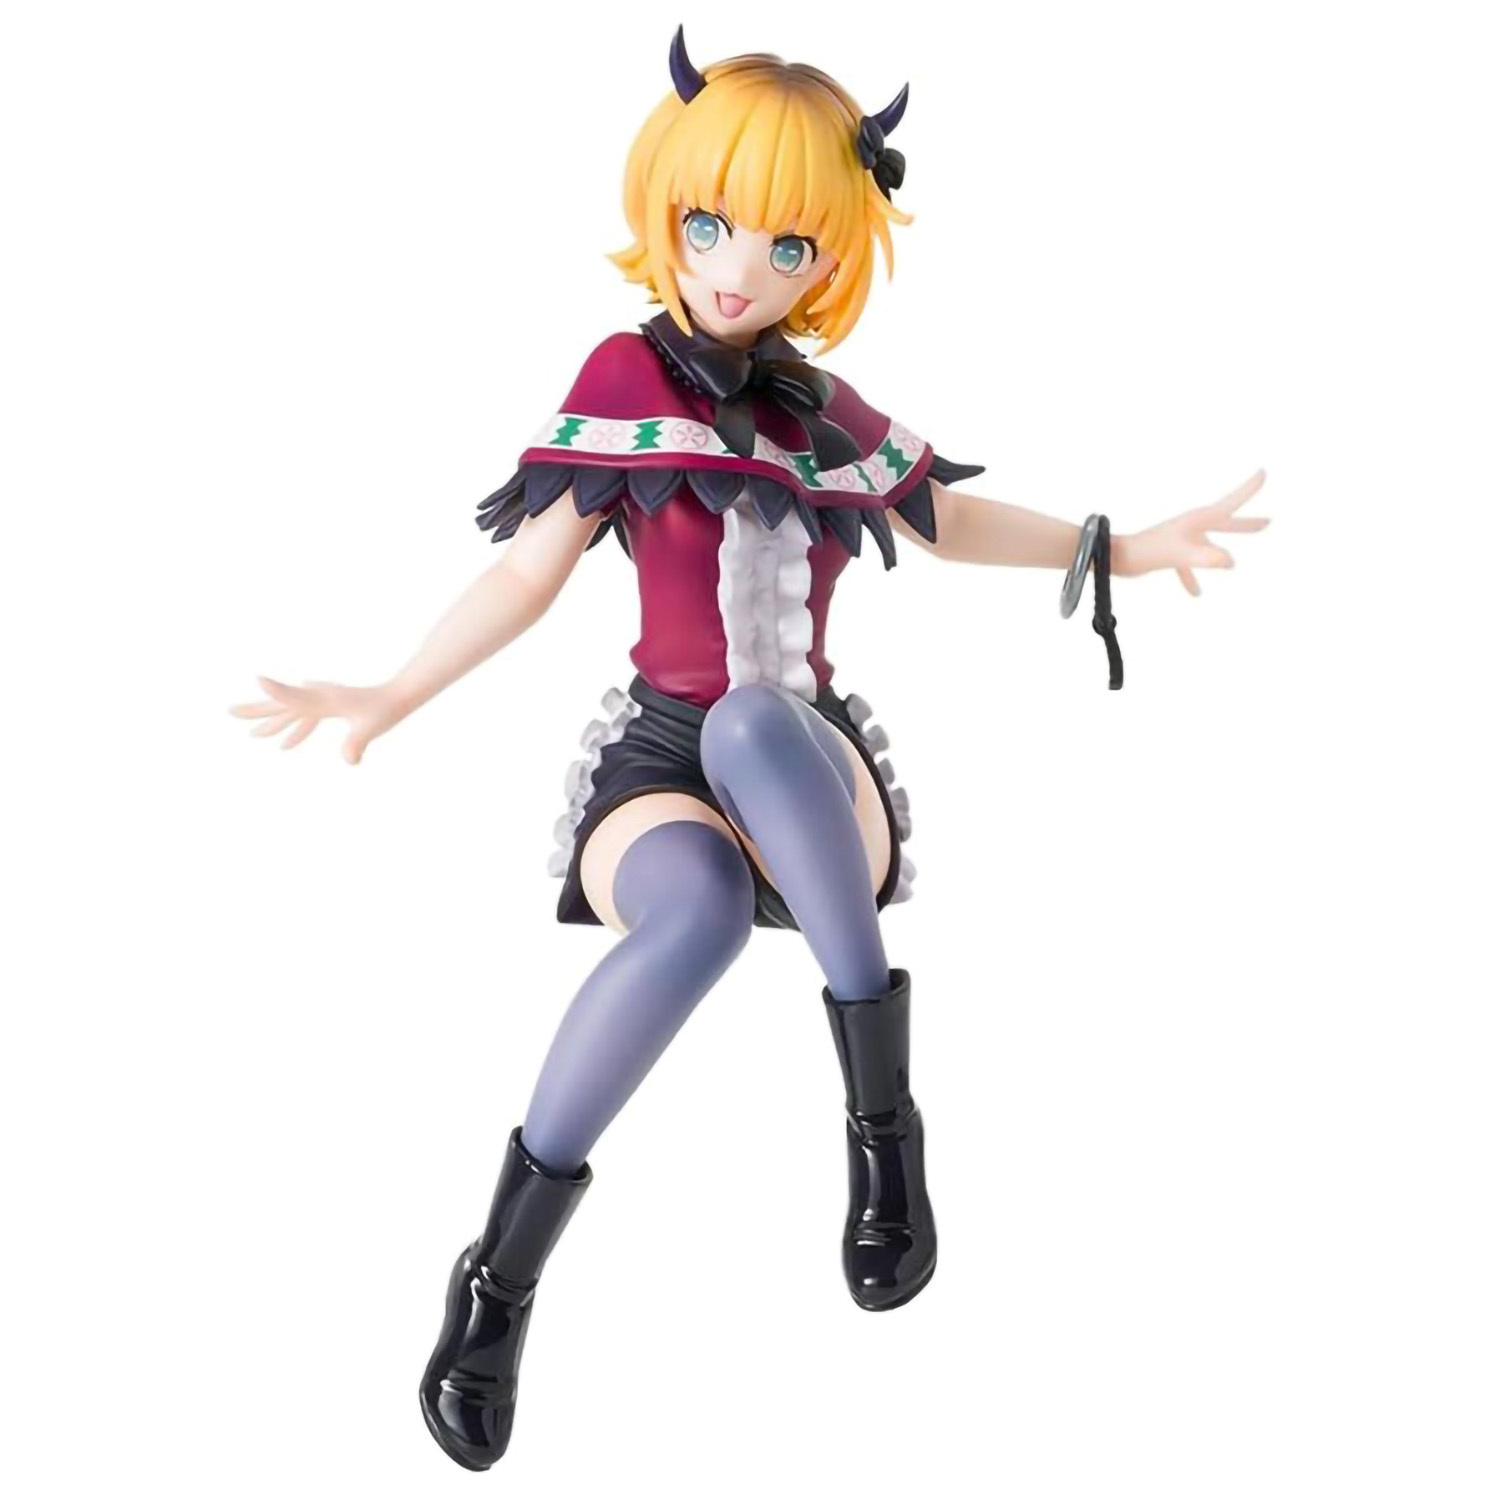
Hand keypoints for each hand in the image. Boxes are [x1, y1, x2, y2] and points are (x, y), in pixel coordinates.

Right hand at [230, 677, 409, 763]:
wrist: (398, 695)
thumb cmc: (385, 709)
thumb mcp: (371, 727)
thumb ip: (356, 742)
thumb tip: (350, 761)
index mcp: (326, 699)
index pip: (296, 697)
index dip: (277, 691)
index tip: (259, 680)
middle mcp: (318, 697)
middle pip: (282, 703)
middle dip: (257, 710)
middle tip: (229, 711)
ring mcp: (321, 700)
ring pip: (290, 711)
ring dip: (272, 721)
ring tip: (253, 735)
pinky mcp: (327, 705)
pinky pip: (304, 717)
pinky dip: (293, 728)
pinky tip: (287, 743)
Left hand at [1114, 469, 1269, 595]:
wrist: (1117, 557)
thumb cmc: (1147, 551)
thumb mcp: (1179, 555)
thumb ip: (1204, 557)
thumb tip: (1231, 561)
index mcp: (1198, 520)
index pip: (1230, 502)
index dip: (1249, 488)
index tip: (1263, 472)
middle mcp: (1192, 526)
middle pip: (1225, 523)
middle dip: (1245, 525)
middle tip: (1267, 522)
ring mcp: (1181, 539)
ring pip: (1208, 545)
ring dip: (1221, 551)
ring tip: (1234, 563)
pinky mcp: (1170, 552)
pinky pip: (1187, 565)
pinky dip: (1192, 577)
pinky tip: (1195, 593)